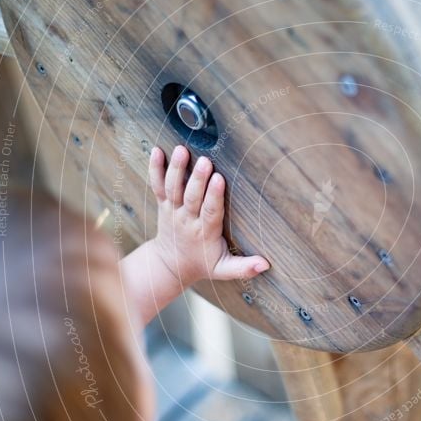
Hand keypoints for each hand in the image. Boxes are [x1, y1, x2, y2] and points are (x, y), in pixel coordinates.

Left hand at [148, 145, 269, 285]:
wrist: (171, 265)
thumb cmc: (202, 264)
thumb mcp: (224, 270)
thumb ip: (244, 268)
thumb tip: (265, 266)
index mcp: (204, 232)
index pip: (210, 212)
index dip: (214, 195)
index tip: (220, 179)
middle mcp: (187, 219)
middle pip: (191, 196)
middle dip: (197, 178)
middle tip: (205, 161)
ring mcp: (173, 210)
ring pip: (173, 188)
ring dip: (177, 168)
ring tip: (181, 150)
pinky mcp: (163, 203)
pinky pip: (157, 185)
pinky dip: (155, 168)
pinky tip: (157, 151)